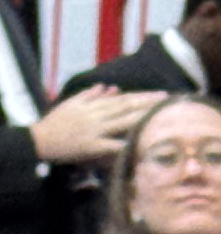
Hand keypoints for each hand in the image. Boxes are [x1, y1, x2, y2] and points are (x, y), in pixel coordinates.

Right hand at [30, 86, 165, 167]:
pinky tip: (140, 144)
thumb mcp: (72, 105)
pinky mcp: (91, 146)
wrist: (40, 139)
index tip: (160, 94)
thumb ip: (91, 95)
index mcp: (93, 106)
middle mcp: (96, 116)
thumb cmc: (56, 123)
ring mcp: (94, 130)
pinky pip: (111, 145)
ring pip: (122, 122)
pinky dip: (125, 144)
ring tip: (160, 116)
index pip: (123, 99)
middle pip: (126, 107)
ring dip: (142, 118)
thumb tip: (109, 87)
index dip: (142, 96)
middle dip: (148, 103)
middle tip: (168, 100)